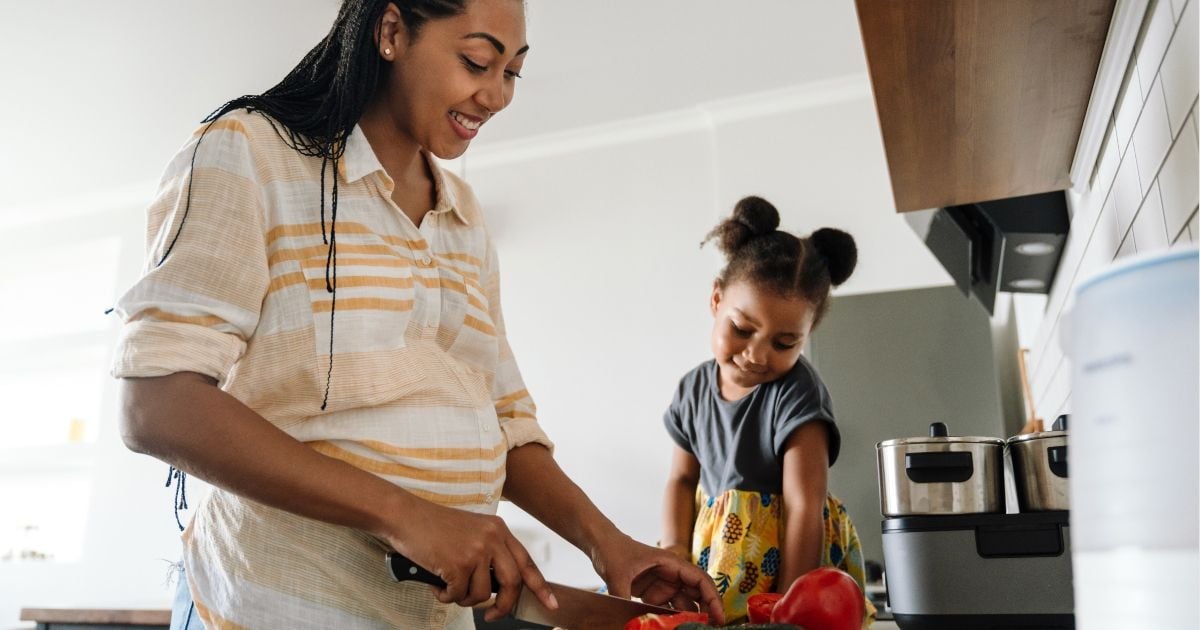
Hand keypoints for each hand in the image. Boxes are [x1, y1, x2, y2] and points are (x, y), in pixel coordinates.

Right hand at [384, 498, 557, 621]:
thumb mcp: (470, 531)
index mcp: (498, 530)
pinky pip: (458, 595)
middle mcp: (492, 538)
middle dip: (503, 606)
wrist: (404, 515)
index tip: (550, 603)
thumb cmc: (432, 526)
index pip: (527, 562)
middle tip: (491, 615)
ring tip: (447, 586)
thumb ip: (488, 553)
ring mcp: (476, 550)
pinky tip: (435, 583)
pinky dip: (445, 596)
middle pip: (512, 584)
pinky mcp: (458, 563)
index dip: (540, 586)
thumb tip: (498, 588)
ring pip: (482, 594)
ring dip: (463, 598)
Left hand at [592, 533, 724, 624]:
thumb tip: (627, 619)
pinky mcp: (654, 594)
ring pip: (685, 605)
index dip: (713, 598)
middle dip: (706, 612)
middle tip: (710, 629)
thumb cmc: (614, 550)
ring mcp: (664, 586)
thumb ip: (623, 596)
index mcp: (671, 563)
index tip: (719, 616)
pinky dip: (673, 621)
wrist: (602, 545)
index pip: (700, 580)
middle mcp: (672, 575)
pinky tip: (672, 629)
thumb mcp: (617, 574)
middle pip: (698, 594)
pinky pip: (669, 610)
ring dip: (689, 619)